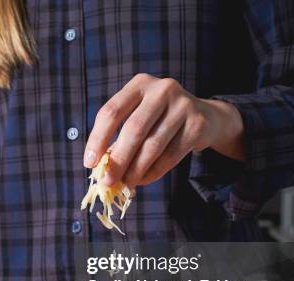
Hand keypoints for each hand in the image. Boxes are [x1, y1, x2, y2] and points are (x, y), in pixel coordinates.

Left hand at [84, 73, 244, 186]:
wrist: (204, 116)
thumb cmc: (159, 119)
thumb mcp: (138, 116)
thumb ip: (119, 136)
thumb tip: (101, 170)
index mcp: (139, 84)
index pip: (111, 112)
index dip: (97, 139)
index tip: (89, 163)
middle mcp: (162, 90)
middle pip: (133, 129)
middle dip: (118, 159)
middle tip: (107, 181)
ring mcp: (183, 105)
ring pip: (153, 145)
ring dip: (135, 170)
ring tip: (125, 184)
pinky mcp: (197, 125)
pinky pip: (171, 155)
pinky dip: (154, 172)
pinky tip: (143, 180)